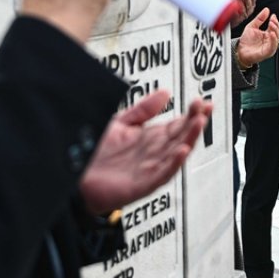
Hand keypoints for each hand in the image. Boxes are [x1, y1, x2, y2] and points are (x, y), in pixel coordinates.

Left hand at [80, 90, 208, 214]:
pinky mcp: (141, 184)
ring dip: (189, 139)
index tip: (201, 102)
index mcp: (151, 138)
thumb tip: (166, 93)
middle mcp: (154, 153)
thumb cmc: (96, 152)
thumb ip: (144, 109)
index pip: (178, 124)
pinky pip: (162, 174)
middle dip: (194, 123)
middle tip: (204, 108)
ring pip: (176, 153)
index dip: (191, 113)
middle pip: (181, 137)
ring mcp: (149, 169)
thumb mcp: (121, 122)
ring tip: (199, 123)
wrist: (74, 176)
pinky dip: (173, 163)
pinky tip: (182, 151)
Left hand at [230, 0, 255, 27]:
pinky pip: (236, 16)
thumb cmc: (234, 4)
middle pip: (249, 6)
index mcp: (250, 5)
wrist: (226, 14)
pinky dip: (235, 11)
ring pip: (243, 11)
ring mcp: (241, 16)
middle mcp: (247, 11)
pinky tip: (234, 5)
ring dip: (241, 3)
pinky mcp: (235, 20)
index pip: (253, 0)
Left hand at [236, 7, 278, 67]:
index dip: (275, 21)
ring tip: (272, 24)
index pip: (274, 27)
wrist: (239, 51)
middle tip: (272, 20)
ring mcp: (269, 47)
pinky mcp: (267, 52)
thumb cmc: (246, 41)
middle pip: (277, 32)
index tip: (273, 15)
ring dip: (276, 31)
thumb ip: (259, 18)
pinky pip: (273, 46)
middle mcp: (269, 41)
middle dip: (276, 25)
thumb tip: (267, 10)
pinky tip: (271, 34)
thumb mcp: (252, 26)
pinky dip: (273, 40)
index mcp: (267, 35)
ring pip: (277, 39)